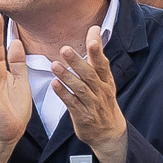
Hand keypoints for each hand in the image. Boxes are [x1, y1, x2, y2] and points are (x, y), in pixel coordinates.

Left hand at [51, 26, 126, 162]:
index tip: (92, 37)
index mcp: (106, 81)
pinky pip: (72, 104)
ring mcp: (92, 104)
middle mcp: (100, 91)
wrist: (108, 133)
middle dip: (78, 62)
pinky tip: (54, 85)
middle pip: (89, 75)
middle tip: (65, 49)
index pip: (102, 64)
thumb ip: (96, 55)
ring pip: (80, 89)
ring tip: (54, 65)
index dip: (97, 51)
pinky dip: (64, 94)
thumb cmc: (103, 100)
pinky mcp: (83, 116)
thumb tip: (94, 29)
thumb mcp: (104, 79)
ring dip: (67, 77)